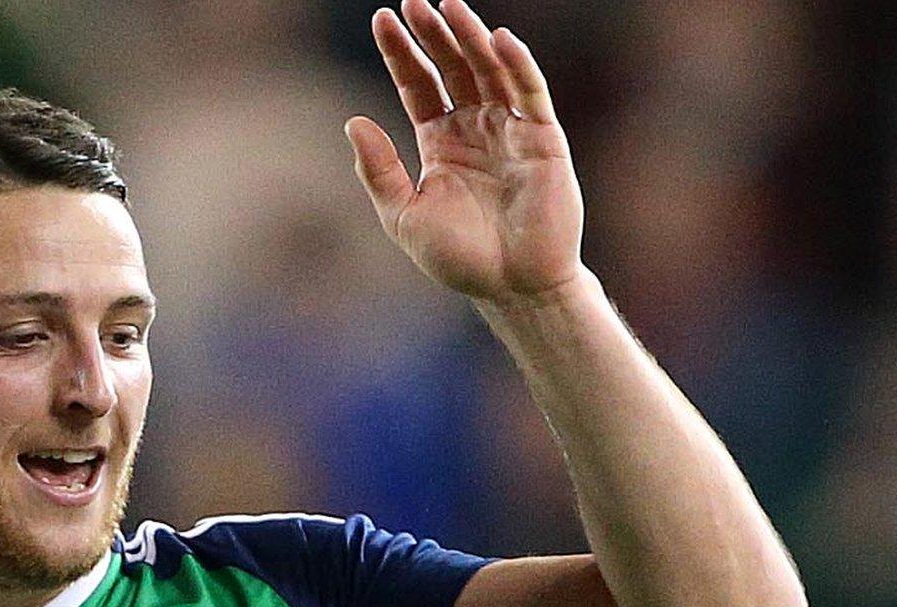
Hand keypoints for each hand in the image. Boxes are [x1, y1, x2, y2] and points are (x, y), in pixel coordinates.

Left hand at [347, 0, 585, 304]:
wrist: (513, 288)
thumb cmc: (460, 259)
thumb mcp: (404, 217)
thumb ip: (378, 171)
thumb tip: (352, 122)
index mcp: (441, 142)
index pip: (419, 84)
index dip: (401, 52)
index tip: (383, 20)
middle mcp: (476, 129)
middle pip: (453, 68)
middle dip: (434, 35)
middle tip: (414, 3)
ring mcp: (511, 131)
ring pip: (490, 71)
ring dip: (471, 38)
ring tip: (450, 7)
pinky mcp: (544, 140)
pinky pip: (530, 93)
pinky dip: (517, 64)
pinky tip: (498, 39)